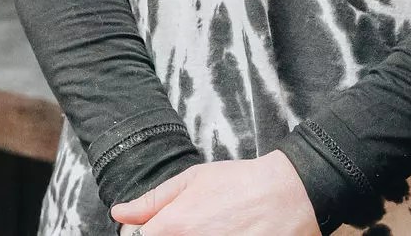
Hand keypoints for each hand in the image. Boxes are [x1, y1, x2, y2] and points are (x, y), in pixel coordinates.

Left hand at [107, 151, 318, 235]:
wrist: (290, 196)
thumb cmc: (243, 185)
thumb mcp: (193, 179)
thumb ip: (152, 200)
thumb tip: (120, 213)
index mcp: (171, 228)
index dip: (147, 232)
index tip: (163, 226)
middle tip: (192, 227)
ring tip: (212, 229)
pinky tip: (226, 235)